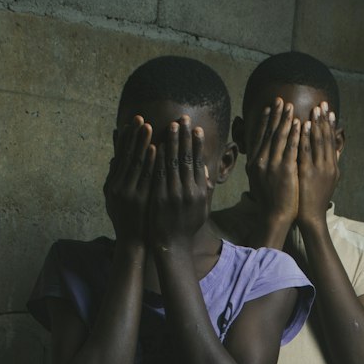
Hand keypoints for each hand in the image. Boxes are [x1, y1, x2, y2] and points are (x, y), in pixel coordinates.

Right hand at [104, 115, 155, 243]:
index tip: (130, 123)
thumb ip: (115, 178)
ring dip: (142, 144)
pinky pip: (147, 178)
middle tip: (140, 117)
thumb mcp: (114, 198)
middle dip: (133, 136)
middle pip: (127, 156)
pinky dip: (151, 162)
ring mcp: (130, 193)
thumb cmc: (125, 219)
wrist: (133, 241)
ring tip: (148, 126)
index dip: (124, 139)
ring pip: (136, 164)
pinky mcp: (141, 200)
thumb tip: (115, 158)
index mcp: (113, 184)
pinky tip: (156, 149)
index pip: (119, 157)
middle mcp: (118, 186)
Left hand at [147, 116, 212, 247]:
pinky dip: (159, 158)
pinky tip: (158, 144)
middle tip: (183, 118)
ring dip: (172, 142)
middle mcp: (189, 191)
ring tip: (171, 125)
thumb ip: (203, 190)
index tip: (196, 129)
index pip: (199, 162)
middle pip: (187, 158)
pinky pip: (159, 173)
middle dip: (185, 137)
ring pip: (173, 162)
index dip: (197, 144)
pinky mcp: (160, 197)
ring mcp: (174, 194)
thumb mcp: (201, 209)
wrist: (172, 244)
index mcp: (201, 192)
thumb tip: (206, 173)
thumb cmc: (186, 225)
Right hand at [246, 99, 300, 228]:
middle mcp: (261, 161)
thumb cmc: (270, 201)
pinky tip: (300, 124)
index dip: (264, 121)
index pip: (259, 137)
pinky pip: (291, 148)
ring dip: (285, 120)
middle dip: (275, 115)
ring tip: (291, 106)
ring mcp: (272, 166)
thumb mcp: (259, 180)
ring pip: (279, 138)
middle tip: (280, 100)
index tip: (269, 108)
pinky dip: (295, 135)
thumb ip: (260, 166)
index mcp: (254, 163)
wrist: (274, 216)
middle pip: (269, 133)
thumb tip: (261, 155)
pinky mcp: (285, 171)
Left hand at [296, 102, 338, 228]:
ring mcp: (318, 169)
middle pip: (326, 139)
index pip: (332, 142)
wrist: (311, 217)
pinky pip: (305, 150)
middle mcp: (328, 166)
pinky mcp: (307, 173)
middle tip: (322, 104)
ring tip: (314, 110)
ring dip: (316, 124)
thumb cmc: (316, 199)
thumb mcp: (329, 181)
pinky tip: (302, 125)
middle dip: (324, 120)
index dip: (330, 125)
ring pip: (317, 142)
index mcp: (333, 167)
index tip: (329, 110)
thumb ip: (332, 164)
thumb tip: (338, 150)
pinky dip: (304, 137)